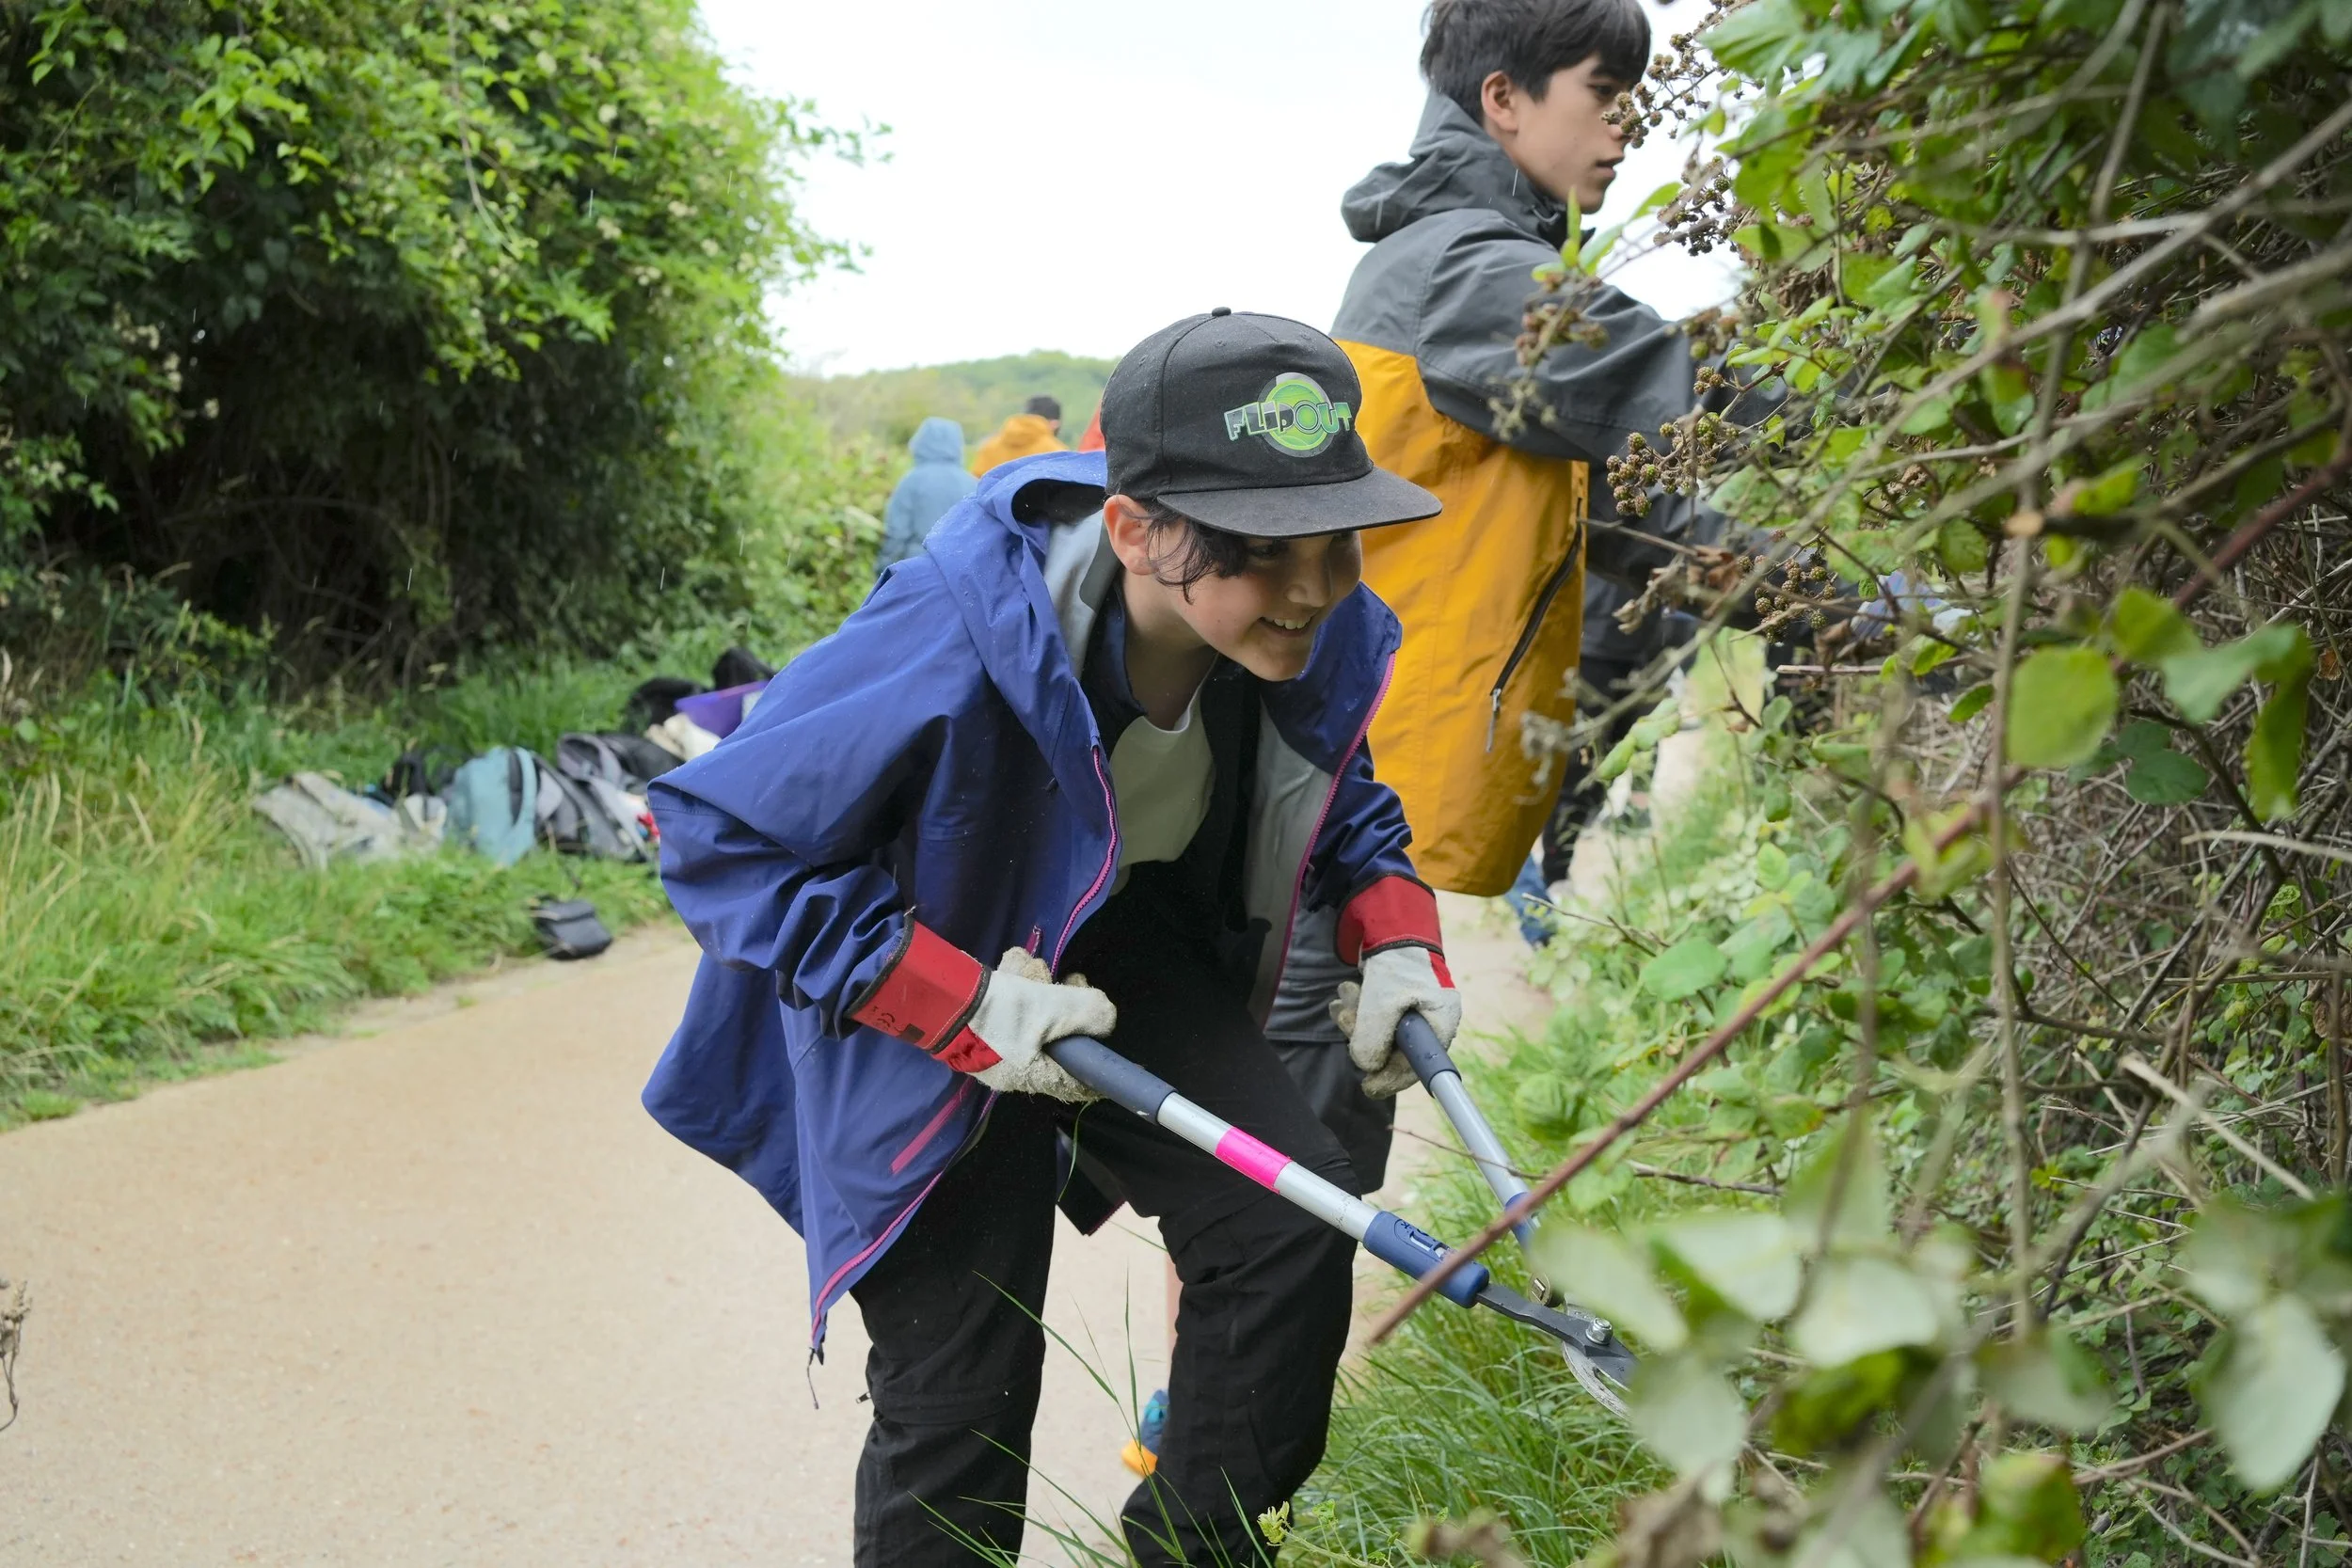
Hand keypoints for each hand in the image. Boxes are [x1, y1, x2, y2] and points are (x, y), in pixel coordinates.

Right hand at [965, 949, 1110, 1102]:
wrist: (940, 994)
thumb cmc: (999, 1012)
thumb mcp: (1052, 1009)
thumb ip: (1088, 1013)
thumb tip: (1106, 1019)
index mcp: (1034, 1075)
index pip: (1077, 1081)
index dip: (1096, 1066)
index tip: (1110, 1046)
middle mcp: (1017, 1065)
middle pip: (1058, 1035)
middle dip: (1065, 1002)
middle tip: (1068, 980)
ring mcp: (999, 1041)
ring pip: (1035, 1010)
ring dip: (1038, 983)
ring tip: (1027, 969)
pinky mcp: (986, 1018)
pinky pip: (1012, 1001)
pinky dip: (1017, 980)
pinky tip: (1012, 967)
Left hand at [1330, 946, 1460, 1099]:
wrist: (1392, 925)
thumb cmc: (1396, 962)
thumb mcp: (1382, 1002)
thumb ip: (1374, 1037)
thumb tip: (1367, 1065)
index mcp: (1439, 1025)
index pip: (1418, 1067)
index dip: (1392, 1079)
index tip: (1368, 1086)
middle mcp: (1428, 1023)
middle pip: (1392, 1052)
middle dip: (1363, 1037)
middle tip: (1345, 1017)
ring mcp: (1410, 1014)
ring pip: (1376, 1035)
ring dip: (1354, 1019)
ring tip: (1346, 994)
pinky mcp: (1392, 1004)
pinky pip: (1370, 1020)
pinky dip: (1356, 1010)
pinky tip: (1346, 993)